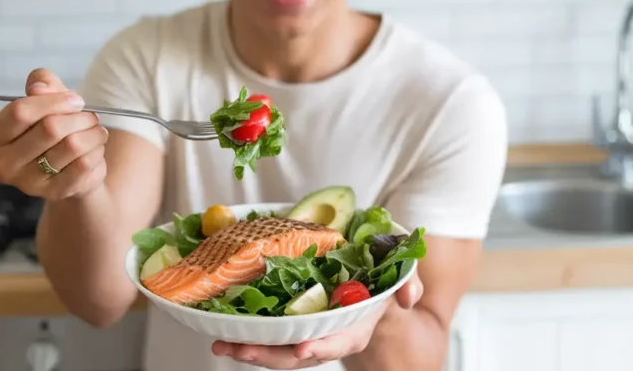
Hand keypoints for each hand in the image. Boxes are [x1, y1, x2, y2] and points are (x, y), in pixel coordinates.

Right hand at [0, 68, 108, 200]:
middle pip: (50, 128)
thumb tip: (39, 87)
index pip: (20, 112)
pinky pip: (84, 165)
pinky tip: (95, 148)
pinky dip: (96, 151)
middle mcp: (4, 165)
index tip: (75, 99)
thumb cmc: (51, 127)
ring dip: (92, 133)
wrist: (68, 168)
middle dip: (79, 117)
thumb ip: (41, 83)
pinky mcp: (54, 194)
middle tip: (91, 116)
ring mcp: (27, 184)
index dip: (53, 101)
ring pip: (72, 145)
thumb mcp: (45, 97)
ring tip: (96, 130)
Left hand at [212, 273, 424, 368]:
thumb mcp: (399, 277)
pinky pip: (266, 335)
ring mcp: (305, 334)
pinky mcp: (288, 326)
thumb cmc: (378, 280)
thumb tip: (410, 296)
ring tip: (222, 345)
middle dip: (268, 355)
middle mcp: (326, 337)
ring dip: (249, 349)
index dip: (322, 347)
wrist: (363, 282)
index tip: (304, 350)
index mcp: (353, 328)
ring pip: (276, 350)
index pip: (338, 342)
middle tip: (242, 349)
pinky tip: (222, 331)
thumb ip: (408, 284)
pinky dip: (246, 335)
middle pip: (296, 354)